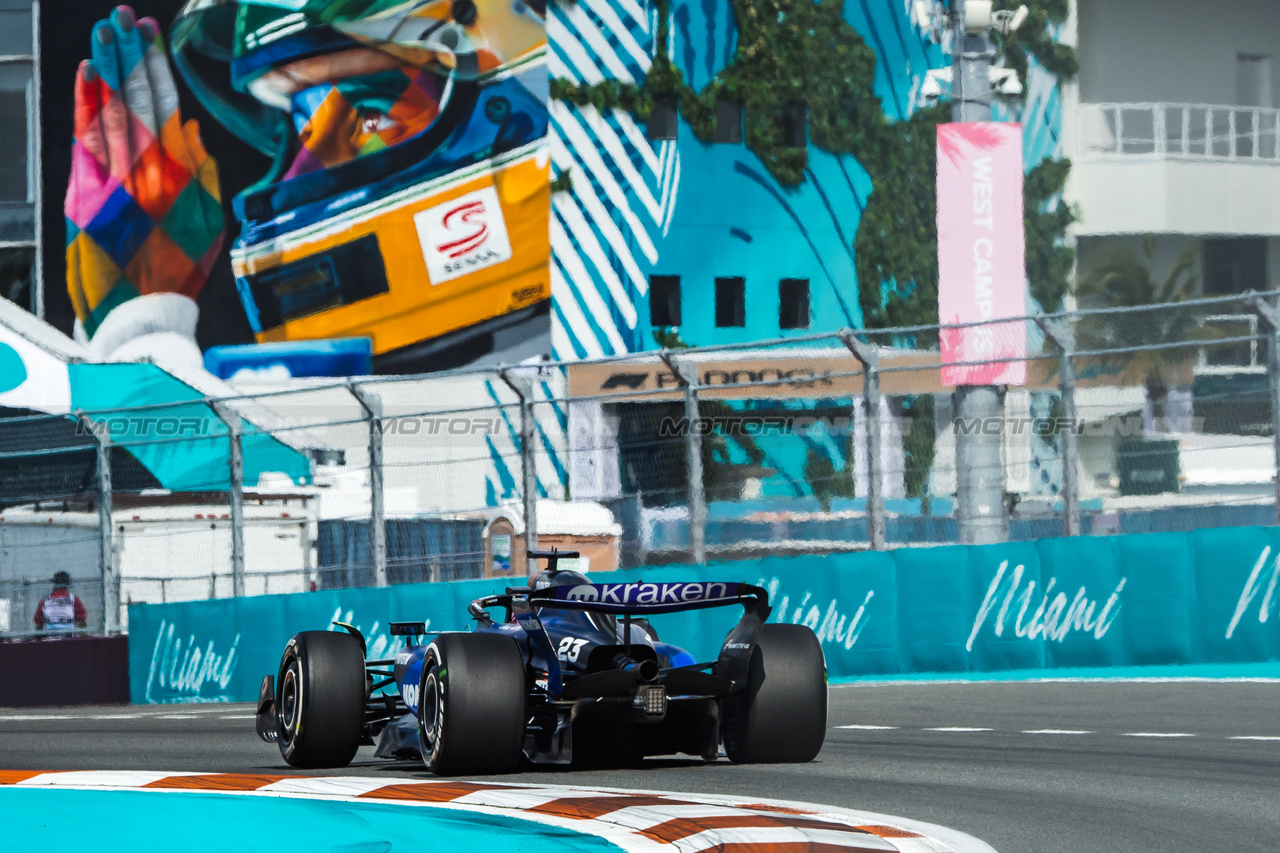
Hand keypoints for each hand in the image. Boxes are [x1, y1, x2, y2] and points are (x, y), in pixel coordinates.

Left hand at [65, 5, 223, 341]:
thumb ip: (201, 177)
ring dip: (106, 67)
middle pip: (137, 101)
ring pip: (110, 111)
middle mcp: (147, 177)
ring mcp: (114, 184)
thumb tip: (190, 132)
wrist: (139, 314)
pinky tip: (84, 74)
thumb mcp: (205, 227)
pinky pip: (86, 138)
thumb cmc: (175, 274)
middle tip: (123, 17)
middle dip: (130, 55)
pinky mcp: (86, 196)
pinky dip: (85, 103)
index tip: (153, 35)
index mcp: (181, 182)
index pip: (167, 109)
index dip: (158, 67)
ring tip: (104, 31)